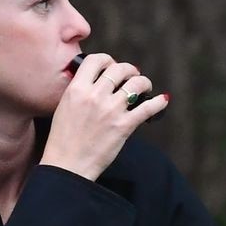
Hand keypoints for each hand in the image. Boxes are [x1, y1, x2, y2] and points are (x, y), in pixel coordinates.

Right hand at [41, 53, 169, 181]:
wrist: (67, 165)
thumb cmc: (63, 140)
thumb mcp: (64, 107)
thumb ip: (79, 92)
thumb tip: (96, 81)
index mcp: (77, 89)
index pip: (96, 60)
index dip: (107, 60)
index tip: (111, 66)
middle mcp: (95, 95)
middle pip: (120, 68)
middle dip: (129, 70)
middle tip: (132, 77)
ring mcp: (111, 110)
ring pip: (137, 83)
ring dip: (144, 83)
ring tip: (144, 89)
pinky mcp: (124, 126)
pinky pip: (148, 108)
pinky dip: (159, 103)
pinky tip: (162, 100)